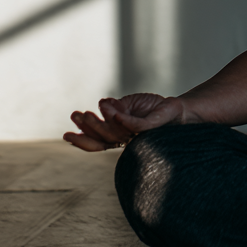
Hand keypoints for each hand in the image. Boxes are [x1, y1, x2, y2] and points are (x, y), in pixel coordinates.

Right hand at [62, 93, 189, 151]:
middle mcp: (128, 140)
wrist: (180, 110)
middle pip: (103, 140)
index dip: (82, 139)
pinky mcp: (153, 127)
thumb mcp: (130, 104)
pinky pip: (137, 127)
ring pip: (115, 133)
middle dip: (87, 129)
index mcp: (120, 137)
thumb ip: (115, 108)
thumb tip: (102, 105)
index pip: (98, 142)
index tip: (66, 134)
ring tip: (87, 113)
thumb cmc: (154, 109)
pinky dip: (124, 120)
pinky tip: (113, 113)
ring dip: (99, 123)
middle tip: (75, 115)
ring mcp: (140, 136)